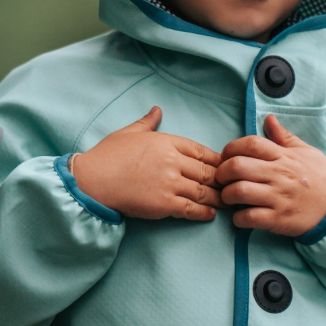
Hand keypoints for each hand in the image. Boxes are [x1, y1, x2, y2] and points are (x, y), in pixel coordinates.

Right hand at [71, 107, 223, 220]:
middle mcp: (172, 161)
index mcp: (167, 142)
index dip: (217, 160)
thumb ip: (148, 122)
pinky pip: (191, 209)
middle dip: (222, 181)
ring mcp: (170, 183)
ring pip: (204, 191)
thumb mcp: (129, 133)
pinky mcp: (164, 204)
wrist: (92, 180)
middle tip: (233, 187)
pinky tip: (211, 215)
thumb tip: (157, 110)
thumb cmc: (108, 156)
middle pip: (208, 171)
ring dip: (218, 199)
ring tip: (228, 204)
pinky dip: (204, 213)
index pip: (201, 151)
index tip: (225, 167)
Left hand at [216, 115, 325, 233]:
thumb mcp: (305, 152)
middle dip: (222, 172)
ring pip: (239, 191)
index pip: (250, 144)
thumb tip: (268, 119)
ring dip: (227, 195)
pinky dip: (238, 218)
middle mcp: (279, 175)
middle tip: (222, 179)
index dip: (231, 148)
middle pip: (237, 166)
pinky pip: (249, 217)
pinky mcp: (278, 219)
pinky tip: (240, 216)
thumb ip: (284, 137)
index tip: (226, 157)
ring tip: (229, 198)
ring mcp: (278, 197)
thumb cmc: (319, 177)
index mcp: (283, 156)